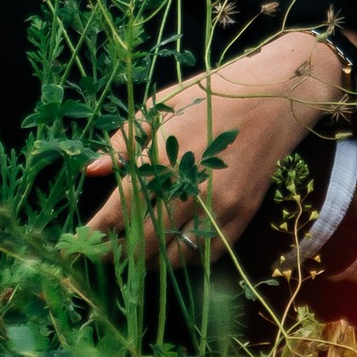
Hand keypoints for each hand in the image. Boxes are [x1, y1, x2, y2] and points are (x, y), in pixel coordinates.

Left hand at [83, 27, 349, 253]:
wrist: (275, 97)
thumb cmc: (213, 94)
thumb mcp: (162, 106)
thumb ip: (125, 141)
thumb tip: (93, 171)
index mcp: (163, 158)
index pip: (119, 210)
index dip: (97, 232)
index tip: (81, 242)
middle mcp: (189, 188)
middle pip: (142, 242)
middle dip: (116, 255)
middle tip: (101, 257)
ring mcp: (218, 207)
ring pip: (173, 256)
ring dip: (149, 262)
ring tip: (133, 259)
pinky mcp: (241, 216)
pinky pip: (206, 255)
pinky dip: (184, 260)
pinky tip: (170, 253)